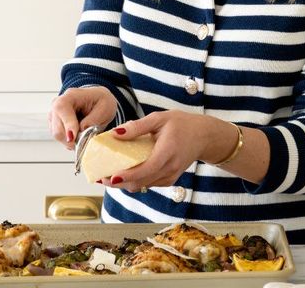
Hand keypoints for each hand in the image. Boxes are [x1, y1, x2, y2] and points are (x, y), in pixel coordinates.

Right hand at [49, 87, 117, 149]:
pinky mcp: (54, 124)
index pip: (62, 109)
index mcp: (70, 96)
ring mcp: (53, 114)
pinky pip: (59, 136)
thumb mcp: (105, 108)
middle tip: (85, 143)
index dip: (67, 124)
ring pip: (57, 134)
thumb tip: (81, 131)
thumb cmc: (101, 101)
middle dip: (71, 139)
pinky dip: (69, 140)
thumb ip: (92, 120)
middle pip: (58, 127)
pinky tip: (80, 136)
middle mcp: (57, 104)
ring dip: (71, 140)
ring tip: (85, 138)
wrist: (98, 100)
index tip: (74, 137)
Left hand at [99, 111, 235, 191]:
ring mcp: (170, 176)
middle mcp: (170, 168)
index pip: (145, 170)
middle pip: (140, 183)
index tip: (109, 177)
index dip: (126, 176)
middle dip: (118, 183)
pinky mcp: (169, 179)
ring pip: (142, 186)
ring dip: (124, 184)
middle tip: (100, 177)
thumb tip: (115, 134)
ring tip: (109, 175)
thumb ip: (138, 126)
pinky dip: (135, 182)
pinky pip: (148, 184)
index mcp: (167, 151)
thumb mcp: (160, 118)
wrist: (204, 136)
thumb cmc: (182, 124)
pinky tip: (126, 174)